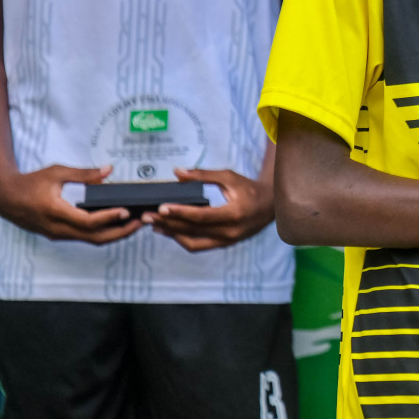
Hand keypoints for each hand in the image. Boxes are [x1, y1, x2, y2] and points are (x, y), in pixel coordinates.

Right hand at [0, 164, 141, 244]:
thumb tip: (108, 170)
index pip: (87, 222)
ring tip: (134, 224)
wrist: (6, 198)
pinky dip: (102, 233)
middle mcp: (58, 228)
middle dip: (120, 232)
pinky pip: (85, 238)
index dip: (108, 218)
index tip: (126, 211)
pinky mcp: (60, 234)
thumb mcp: (56, 172)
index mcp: (56, 212)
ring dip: (114, 234)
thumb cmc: (30, 183)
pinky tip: (116, 224)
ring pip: (91, 240)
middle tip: (140, 222)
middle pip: (94, 237)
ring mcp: (59, 234)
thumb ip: (83, 173)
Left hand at [146, 167, 274, 251]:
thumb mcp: (229, 177)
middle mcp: (230, 231)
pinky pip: (198, 245)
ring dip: (171, 234)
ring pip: (192, 242)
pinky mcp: (223, 245)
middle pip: (192, 230)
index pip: (201, 216)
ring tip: (153, 224)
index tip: (161, 207)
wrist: (271, 206)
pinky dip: (182, 239)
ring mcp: (226, 241)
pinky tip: (169, 231)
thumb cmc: (249, 189)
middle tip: (147, 216)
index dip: (180, 212)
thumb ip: (203, 175)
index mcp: (234, 213)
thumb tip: (177, 173)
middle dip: (167, 223)